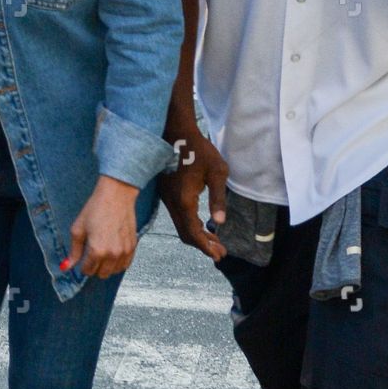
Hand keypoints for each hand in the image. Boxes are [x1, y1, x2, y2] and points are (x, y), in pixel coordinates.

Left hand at [65, 176, 138, 278]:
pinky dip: (118, 263)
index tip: (83, 258)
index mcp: (97, 251)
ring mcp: (124, 251)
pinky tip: (113, 253)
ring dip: (107, 266)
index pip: (88, 271)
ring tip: (103, 253)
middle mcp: (112, 254)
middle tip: (92, 255)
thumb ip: (73, 251)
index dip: (83, 266)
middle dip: (95, 267)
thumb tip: (65, 267)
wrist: (116, 195)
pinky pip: (125, 265)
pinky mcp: (133, 246)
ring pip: (114, 272)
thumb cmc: (96, 209)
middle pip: (101, 274)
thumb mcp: (78, 229)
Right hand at [158, 125, 227, 260]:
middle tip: (220, 253)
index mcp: (184, 200)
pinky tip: (203, 225)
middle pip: (185, 233)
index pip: (193, 232)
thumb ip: (218, 198)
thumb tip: (220, 222)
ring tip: (215, 242)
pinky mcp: (167, 193)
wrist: (176, 133)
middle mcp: (172, 203)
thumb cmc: (199, 150)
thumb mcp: (217, 172)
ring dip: (197, 236)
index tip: (218, 255)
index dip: (205, 246)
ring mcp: (167, 198)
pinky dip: (190, 225)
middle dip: (203, 245)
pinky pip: (178, 217)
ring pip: (181, 226)